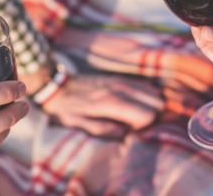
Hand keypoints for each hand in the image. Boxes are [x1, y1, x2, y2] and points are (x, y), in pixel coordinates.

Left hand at [42, 74, 162, 137]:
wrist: (56, 85)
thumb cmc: (65, 109)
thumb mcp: (78, 125)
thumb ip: (103, 130)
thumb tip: (125, 134)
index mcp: (111, 103)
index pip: (147, 114)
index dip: (145, 127)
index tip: (133, 133)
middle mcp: (121, 89)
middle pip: (157, 102)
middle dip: (153, 116)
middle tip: (138, 125)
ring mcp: (122, 81)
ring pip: (154, 93)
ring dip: (151, 106)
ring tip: (138, 116)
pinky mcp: (121, 78)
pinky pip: (146, 85)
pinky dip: (148, 96)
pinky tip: (138, 105)